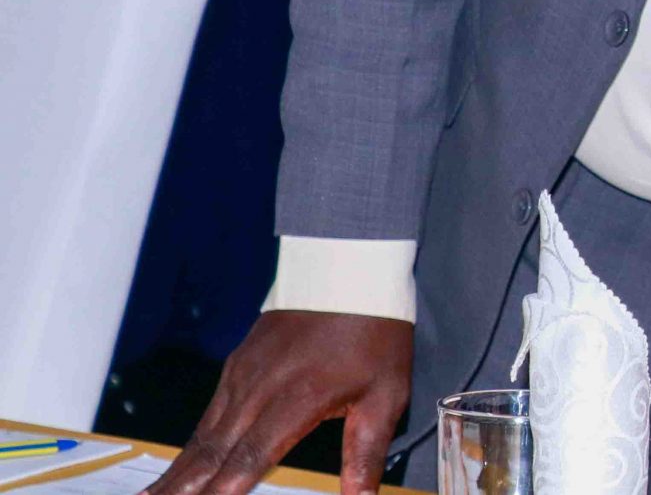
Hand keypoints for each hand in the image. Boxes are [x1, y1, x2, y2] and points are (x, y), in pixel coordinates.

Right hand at [146, 311, 412, 494]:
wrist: (349, 268)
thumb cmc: (374, 331)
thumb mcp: (386, 394)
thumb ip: (367, 453)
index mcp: (295, 400)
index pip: (249, 459)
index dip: (223, 492)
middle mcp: (258, 390)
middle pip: (211, 454)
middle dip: (180, 491)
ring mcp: (242, 375)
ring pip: (201, 436)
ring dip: (175, 474)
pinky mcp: (237, 365)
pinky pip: (207, 414)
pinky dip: (188, 446)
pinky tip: (178, 467)